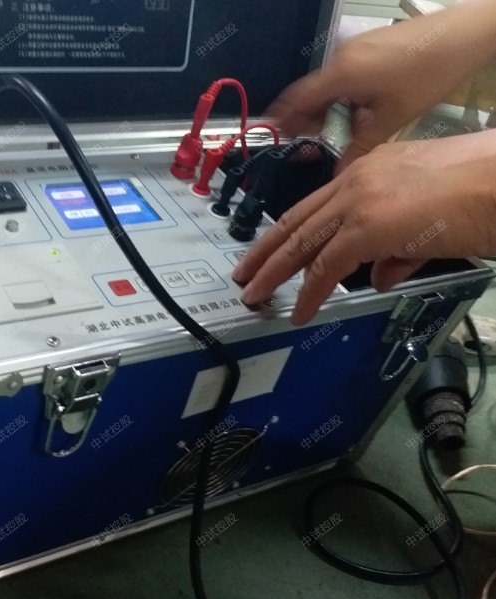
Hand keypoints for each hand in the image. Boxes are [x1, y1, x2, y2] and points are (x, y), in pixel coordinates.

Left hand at [231, 131, 495, 324]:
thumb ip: (398, 250)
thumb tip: (378, 276)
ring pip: (300, 242)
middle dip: (265, 251)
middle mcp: (355, 180)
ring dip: (273, 272)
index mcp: (368, 170)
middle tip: (243, 273)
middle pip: (295, 221)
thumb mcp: (430, 223)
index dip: (288, 233)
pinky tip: (300, 311)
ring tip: (253, 295)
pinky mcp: (366, 228)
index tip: (269, 252)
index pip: (314, 206)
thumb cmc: (482, 197)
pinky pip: (325, 266)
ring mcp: (358, 201)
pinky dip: (309, 292)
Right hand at [268, 0, 495, 168]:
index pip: (296, 100)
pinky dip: (342, 95)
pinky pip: (342, 75)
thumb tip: (340, 173)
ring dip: (326, 108)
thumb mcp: (392, 118)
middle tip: (309, 141)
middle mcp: (340, 58)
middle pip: (309, 93)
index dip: (283, 120)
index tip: (277, 137)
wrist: (463, 35)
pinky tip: (358, 111)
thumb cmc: (429, 73)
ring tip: (338, 130)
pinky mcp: (366, 46)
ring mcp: (354, 49)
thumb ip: (360, 147)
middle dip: (306, 118)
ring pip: (326, 85)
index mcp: (341, 74)